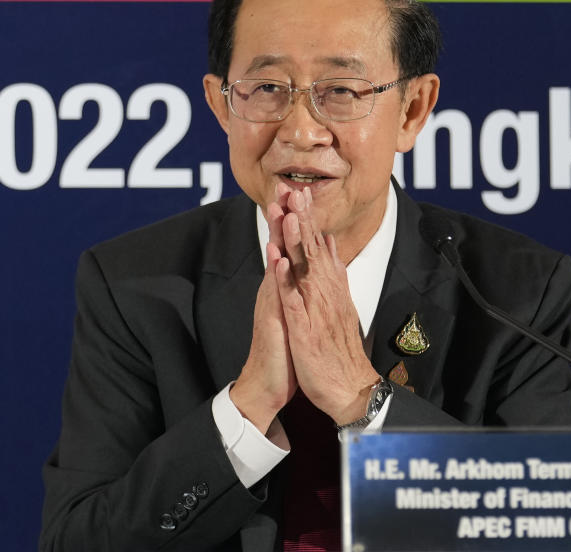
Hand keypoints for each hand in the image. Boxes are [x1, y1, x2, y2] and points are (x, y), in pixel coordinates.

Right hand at [229, 187, 295, 433]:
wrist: (266, 384)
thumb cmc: (284, 350)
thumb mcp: (295, 313)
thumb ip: (297, 289)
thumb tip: (304, 267)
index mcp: (283, 287)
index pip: (287, 246)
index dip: (292, 220)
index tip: (296, 193)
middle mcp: (275, 290)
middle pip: (277, 247)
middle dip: (281, 217)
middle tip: (283, 186)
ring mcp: (272, 304)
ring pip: (274, 264)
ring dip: (275, 237)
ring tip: (277, 209)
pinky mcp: (273, 322)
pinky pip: (275, 296)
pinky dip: (276, 277)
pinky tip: (276, 259)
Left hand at [274, 187, 379, 424]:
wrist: (350, 389)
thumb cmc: (338, 350)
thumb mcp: (338, 306)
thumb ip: (333, 274)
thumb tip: (329, 246)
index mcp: (330, 288)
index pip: (317, 247)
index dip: (307, 220)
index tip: (300, 191)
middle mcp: (325, 294)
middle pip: (312, 250)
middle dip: (302, 219)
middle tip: (296, 189)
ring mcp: (315, 311)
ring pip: (303, 269)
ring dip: (295, 241)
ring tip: (288, 213)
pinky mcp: (306, 330)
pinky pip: (293, 302)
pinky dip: (286, 281)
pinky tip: (278, 263)